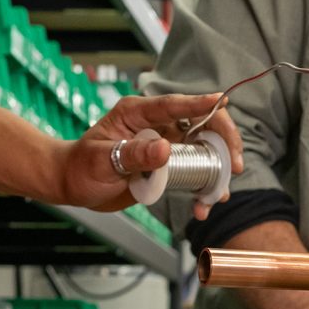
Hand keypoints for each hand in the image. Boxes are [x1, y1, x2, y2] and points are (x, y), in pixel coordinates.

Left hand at [54, 92, 244, 217]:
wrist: (73, 185)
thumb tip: (165, 149)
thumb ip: (134, 154)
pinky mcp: (169, 166)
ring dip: (217, 172)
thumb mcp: (103, 160)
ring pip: (204, 151)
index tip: (221, 101)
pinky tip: (201, 207)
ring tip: (217, 195)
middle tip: (235, 166)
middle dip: (224, 142)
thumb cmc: (81, 166)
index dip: (200, 103)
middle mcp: (157, 125)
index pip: (174, 104)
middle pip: (202, 124)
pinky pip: (194, 173)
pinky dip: (202, 189)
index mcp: (138, 113)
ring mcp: (166, 145)